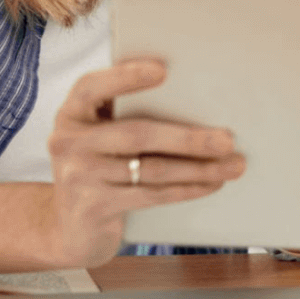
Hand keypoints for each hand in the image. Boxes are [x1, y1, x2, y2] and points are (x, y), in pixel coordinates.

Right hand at [41, 56, 244, 266]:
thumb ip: (126, 113)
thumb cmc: (99, 167)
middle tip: (227, 139)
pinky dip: (186, 189)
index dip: (125, 76)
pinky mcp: (93, 207)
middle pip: (136, 133)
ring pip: (151, 169)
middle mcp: (67, 142)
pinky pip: (150, 195)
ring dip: (198, 167)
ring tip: (232, 164)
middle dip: (188, 137)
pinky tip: (211, 184)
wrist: (70, 229)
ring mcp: (78, 176)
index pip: (91, 86)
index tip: (163, 69)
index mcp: (72, 113)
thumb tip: (195, 97)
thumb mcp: (101, 136)